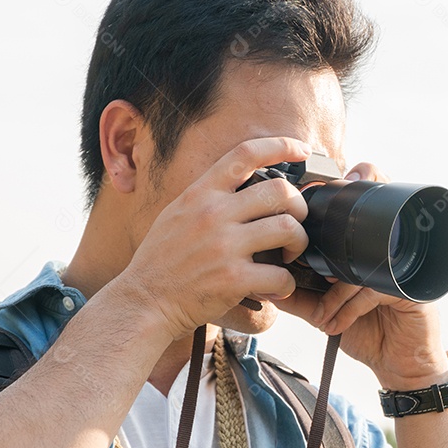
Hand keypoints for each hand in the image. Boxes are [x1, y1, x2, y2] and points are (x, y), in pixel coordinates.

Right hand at [119, 137, 312, 339]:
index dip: (281, 145)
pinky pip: (281, 275)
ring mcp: (224, 246)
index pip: (246, 153)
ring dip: (299, 242)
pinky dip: (286, 283)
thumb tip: (246, 183)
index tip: (303, 150)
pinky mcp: (233, 279)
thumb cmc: (162, 260)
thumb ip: (209, 196)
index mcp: (201, 193)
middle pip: (280, 190)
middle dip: (299, 207)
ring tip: (289, 255)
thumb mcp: (177, 213)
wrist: (143, 301)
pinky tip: (277, 287)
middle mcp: (213, 214)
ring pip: (288, 228)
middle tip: (295, 224)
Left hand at [273, 163, 447, 390]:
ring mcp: (399, 268)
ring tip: (321, 317)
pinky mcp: (408, 288)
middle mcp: (384, 252)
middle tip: (311, 287)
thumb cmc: (365, 331)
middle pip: (351, 239)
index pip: (345, 226)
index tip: (300, 256)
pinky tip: (336, 325)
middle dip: (326, 264)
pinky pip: (371, 290)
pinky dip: (347, 310)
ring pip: (356, 268)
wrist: (398, 361)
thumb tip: (263, 285)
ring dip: (333, 297)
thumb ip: (297, 297)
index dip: (324, 232)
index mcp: (365, 251)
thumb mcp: (325, 312)